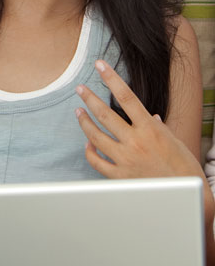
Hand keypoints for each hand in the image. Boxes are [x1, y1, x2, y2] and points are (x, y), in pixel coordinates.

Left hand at [75, 60, 202, 178]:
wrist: (186, 199)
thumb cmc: (184, 169)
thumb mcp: (176, 142)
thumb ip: (158, 127)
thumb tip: (149, 116)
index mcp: (150, 129)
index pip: (127, 97)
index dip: (111, 78)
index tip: (100, 65)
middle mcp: (135, 142)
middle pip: (105, 114)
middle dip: (89, 98)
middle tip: (80, 89)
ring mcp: (125, 159)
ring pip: (95, 136)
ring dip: (84, 122)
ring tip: (78, 112)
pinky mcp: (120, 176)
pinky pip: (97, 162)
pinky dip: (89, 152)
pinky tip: (87, 144)